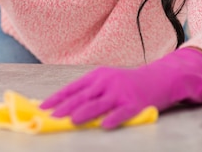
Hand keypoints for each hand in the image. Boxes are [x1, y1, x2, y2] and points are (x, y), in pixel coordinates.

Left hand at [39, 48, 201, 129]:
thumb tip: (64, 106)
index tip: (43, 107)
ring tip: (71, 120)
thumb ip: (89, 92)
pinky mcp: (135, 104)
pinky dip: (113, 119)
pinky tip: (104, 125)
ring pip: (99, 105)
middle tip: (52, 117)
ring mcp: (121, 92)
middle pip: (82, 96)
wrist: (159, 78)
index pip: (72, 87)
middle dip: (65, 107)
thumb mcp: (107, 81)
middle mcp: (107, 82)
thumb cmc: (127, 83)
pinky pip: (122, 113)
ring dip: (84, 113)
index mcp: (97, 76)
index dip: (57, 98)